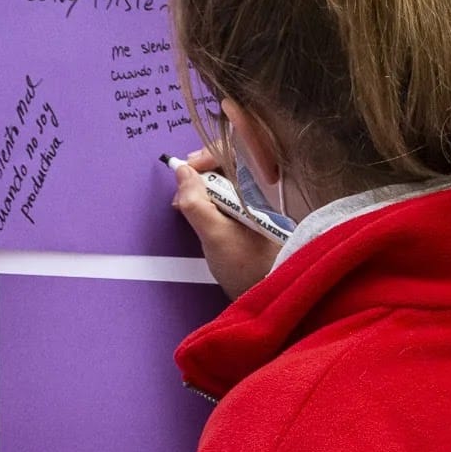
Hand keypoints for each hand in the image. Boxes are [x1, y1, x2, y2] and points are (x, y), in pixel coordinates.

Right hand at [172, 150, 281, 300]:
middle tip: (181, 194)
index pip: (232, 155)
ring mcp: (252, 210)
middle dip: (197, 176)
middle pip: (224, 170)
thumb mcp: (214, 235)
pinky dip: (208, 206)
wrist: (269, 296)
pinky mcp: (246, 224)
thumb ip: (196, 202)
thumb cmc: (246, 268)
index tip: (184, 169)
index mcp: (254, 192)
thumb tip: (182, 172)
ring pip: (222, 188)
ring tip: (185, 208)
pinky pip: (225, 204)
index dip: (205, 157)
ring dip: (200, 193)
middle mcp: (256, 196)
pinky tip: (197, 219)